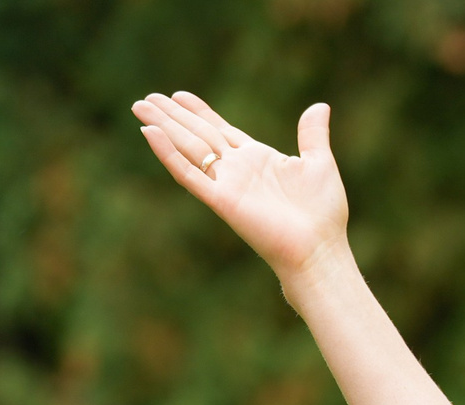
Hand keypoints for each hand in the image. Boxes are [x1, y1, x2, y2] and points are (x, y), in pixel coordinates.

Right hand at [132, 92, 349, 285]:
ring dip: (163, 127)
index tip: (178, 95)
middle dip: (172, 116)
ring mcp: (227, 184)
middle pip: (198, 135)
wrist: (319, 249)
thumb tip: (320, 106)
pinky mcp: (221, 200)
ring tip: (140, 107)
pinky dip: (169, 154)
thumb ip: (313, 135)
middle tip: (145, 99)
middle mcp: (238, 170)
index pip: (220, 130)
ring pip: (188, 148)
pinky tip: (150, 134)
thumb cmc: (324, 214)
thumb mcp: (320, 164)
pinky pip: (189, 174)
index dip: (199, 112)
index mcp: (258, 159)